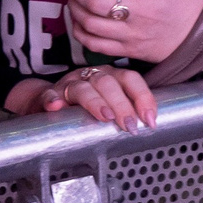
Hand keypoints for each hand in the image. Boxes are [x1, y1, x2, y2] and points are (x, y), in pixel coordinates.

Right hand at [7, 66, 158, 132]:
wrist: (51, 101)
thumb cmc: (87, 104)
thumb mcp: (110, 103)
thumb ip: (128, 110)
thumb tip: (152, 124)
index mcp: (111, 77)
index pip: (130, 79)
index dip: (143, 97)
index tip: (150, 119)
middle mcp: (92, 76)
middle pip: (108, 83)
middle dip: (121, 105)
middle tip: (129, 126)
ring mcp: (70, 84)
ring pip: (83, 88)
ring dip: (95, 102)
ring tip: (104, 117)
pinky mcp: (51, 94)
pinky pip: (50, 95)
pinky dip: (53, 99)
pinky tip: (56, 106)